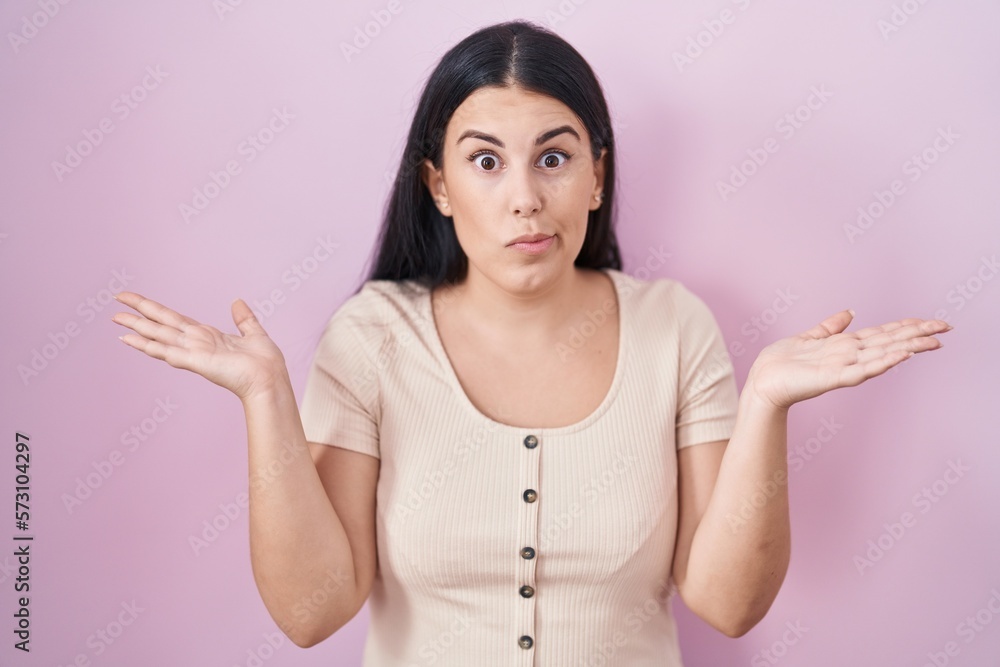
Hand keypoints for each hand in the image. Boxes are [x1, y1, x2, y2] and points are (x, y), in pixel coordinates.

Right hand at [111, 291, 288, 401]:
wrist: (270, 380)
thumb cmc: (264, 363)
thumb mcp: (253, 333)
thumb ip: (243, 318)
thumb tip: (237, 302)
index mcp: (207, 335)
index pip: (174, 318)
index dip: (155, 309)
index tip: (137, 300)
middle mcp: (195, 342)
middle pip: (160, 323)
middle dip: (138, 311)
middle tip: (116, 301)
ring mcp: (193, 352)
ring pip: (158, 335)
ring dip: (136, 326)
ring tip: (115, 318)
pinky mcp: (195, 361)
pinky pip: (165, 352)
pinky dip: (146, 345)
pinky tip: (129, 339)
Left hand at [745, 310, 952, 410]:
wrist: (763, 381)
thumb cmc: (782, 362)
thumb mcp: (809, 337)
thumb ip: (831, 326)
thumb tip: (850, 312)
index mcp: (846, 345)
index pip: (885, 333)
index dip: (908, 326)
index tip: (933, 322)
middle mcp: (850, 355)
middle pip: (891, 342)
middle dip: (918, 335)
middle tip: (946, 329)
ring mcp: (844, 367)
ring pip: (883, 355)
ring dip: (908, 348)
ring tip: (932, 342)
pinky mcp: (833, 378)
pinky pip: (863, 370)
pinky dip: (882, 362)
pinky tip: (900, 356)